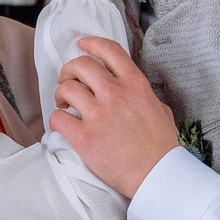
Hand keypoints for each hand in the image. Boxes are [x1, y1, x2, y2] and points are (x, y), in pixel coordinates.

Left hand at [50, 36, 180, 196]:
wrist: (157, 175)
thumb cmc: (161, 147)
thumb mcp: (161, 110)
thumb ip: (143, 95)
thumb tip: (135, 93)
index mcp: (135, 84)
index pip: (109, 50)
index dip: (91, 43)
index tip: (81, 44)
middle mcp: (115, 94)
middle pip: (81, 65)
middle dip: (69, 70)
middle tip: (67, 80)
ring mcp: (98, 115)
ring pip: (66, 88)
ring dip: (61, 93)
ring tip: (64, 103)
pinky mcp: (84, 137)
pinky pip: (58, 118)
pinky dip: (57, 118)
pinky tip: (64, 123)